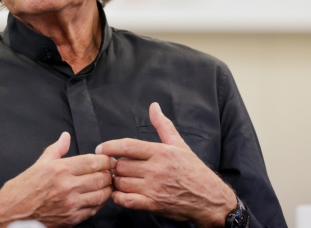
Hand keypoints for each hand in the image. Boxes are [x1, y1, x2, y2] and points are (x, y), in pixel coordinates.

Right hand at [0, 132, 113, 227]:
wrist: (11, 214)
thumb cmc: (22, 189)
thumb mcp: (39, 164)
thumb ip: (56, 149)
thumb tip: (65, 136)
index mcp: (59, 170)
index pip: (93, 162)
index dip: (105, 160)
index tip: (107, 159)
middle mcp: (67, 187)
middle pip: (101, 177)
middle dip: (108, 173)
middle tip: (109, 171)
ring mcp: (71, 205)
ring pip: (102, 194)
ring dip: (107, 188)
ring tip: (104, 183)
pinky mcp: (72, 219)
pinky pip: (94, 209)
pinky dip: (99, 202)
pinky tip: (96, 197)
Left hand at [95, 103, 236, 227]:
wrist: (209, 199)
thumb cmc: (193, 171)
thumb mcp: (179, 144)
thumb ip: (162, 125)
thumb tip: (154, 106)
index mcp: (161, 152)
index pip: (128, 146)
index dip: (110, 146)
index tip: (101, 148)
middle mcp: (156, 169)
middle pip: (121, 165)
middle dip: (115, 166)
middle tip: (115, 167)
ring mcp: (154, 188)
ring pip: (121, 182)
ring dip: (116, 182)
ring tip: (118, 179)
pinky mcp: (153, 204)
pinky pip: (126, 200)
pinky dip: (118, 197)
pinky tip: (120, 194)